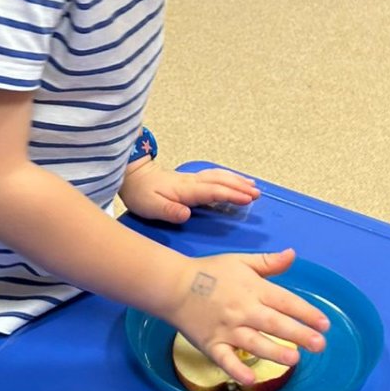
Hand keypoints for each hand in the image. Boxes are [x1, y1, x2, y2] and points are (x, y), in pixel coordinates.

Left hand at [121, 164, 259, 224]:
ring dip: (237, 181)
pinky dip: (228, 178)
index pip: (213, 191)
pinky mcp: (190, 180)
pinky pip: (214, 177)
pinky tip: (235, 181)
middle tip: (257, 194)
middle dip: (240, 187)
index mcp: (186, 190)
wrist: (132, 176)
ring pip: (219, 177)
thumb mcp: (150, 206)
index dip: (231, 194)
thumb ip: (169, 210)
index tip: (247, 199)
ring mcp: (192, 179)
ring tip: (253, 187)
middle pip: (220, 182)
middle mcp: (192, 182)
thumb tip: (186, 214)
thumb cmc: (141, 193)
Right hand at [166, 248, 327, 385]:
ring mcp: (226, 329)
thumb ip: (268, 262)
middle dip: (299, 334)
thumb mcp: (240, 261)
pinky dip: (236, 369)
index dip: (306, 312)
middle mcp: (243, 310)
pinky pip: (225, 359)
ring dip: (275, 351)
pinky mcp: (211, 344)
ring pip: (254, 342)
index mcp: (253, 289)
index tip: (325, 324)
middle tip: (320, 345)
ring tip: (294, 360)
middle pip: (275, 323)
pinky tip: (250, 379)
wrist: (172, 285)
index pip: (285, 301)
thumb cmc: (210, 272)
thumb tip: (293, 254)